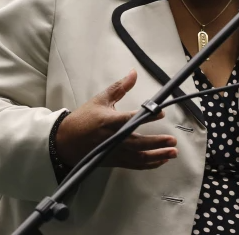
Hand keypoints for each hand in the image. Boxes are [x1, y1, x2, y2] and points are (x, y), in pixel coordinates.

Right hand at [55, 70, 177, 169]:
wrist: (66, 141)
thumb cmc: (84, 119)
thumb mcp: (100, 99)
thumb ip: (119, 88)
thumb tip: (134, 73)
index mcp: (110, 121)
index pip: (131, 119)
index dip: (147, 116)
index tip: (161, 113)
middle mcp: (114, 138)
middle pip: (139, 142)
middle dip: (157, 143)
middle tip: (172, 141)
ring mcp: (114, 152)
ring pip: (139, 157)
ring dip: (157, 156)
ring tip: (172, 153)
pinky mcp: (115, 160)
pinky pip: (134, 165)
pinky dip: (148, 164)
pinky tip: (160, 161)